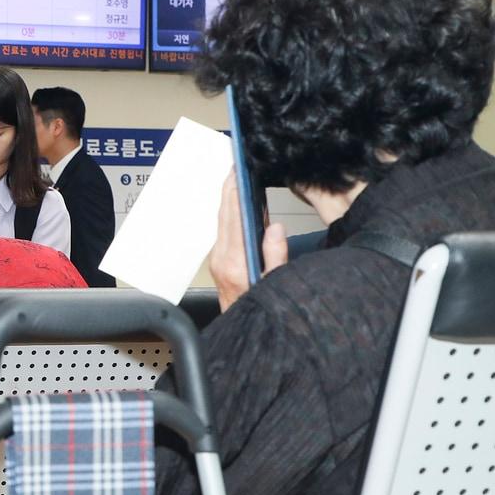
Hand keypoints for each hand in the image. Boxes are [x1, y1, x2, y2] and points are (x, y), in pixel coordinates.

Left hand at [208, 171, 288, 311]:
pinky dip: (232, 213)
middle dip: (230, 188)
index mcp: (234, 261)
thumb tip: (274, 228)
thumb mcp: (276, 285)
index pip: (233, 217)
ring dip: (230, 199)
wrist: (242, 330)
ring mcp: (218, 260)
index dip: (235, 192)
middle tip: (237, 165)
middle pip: (225, 215)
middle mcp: (221, 258)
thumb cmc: (261, 309)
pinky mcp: (219, 262)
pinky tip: (240, 204)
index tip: (238, 171)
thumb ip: (275, 257)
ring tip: (239, 177)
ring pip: (223, 221)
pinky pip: (225, 231)